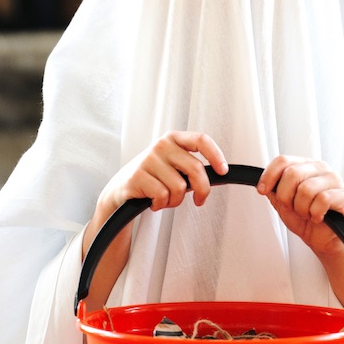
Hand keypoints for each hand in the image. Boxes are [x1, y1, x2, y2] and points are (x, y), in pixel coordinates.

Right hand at [96, 130, 227, 220]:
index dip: (216, 155)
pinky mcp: (138, 175)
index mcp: (173, 139)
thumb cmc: (152, 177)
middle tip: (200, 199)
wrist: (121, 189)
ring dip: (175, 200)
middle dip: (202, 190)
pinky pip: (162, 196)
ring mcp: (149, 159)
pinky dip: (161, 205)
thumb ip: (191, 167)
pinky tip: (154, 202)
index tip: (223, 170)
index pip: (201, 140)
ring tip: (165, 199)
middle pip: (195, 168)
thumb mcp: (172, 165)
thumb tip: (217, 175)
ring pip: (179, 187)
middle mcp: (162, 145)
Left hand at [256, 155, 343, 258]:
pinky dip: (315, 213)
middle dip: (286, 197)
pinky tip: (317, 217)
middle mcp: (320, 168)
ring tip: (306, 214)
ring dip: (301, 208)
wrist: (323, 240)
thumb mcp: (283, 203)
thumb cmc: (306, 220)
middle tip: (291, 208)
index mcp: (305, 165)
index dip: (269, 176)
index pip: (283, 160)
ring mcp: (335, 180)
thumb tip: (262, 182)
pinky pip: (323, 200)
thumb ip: (273, 190)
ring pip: (307, 188)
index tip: (262, 189)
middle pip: (292, 173)